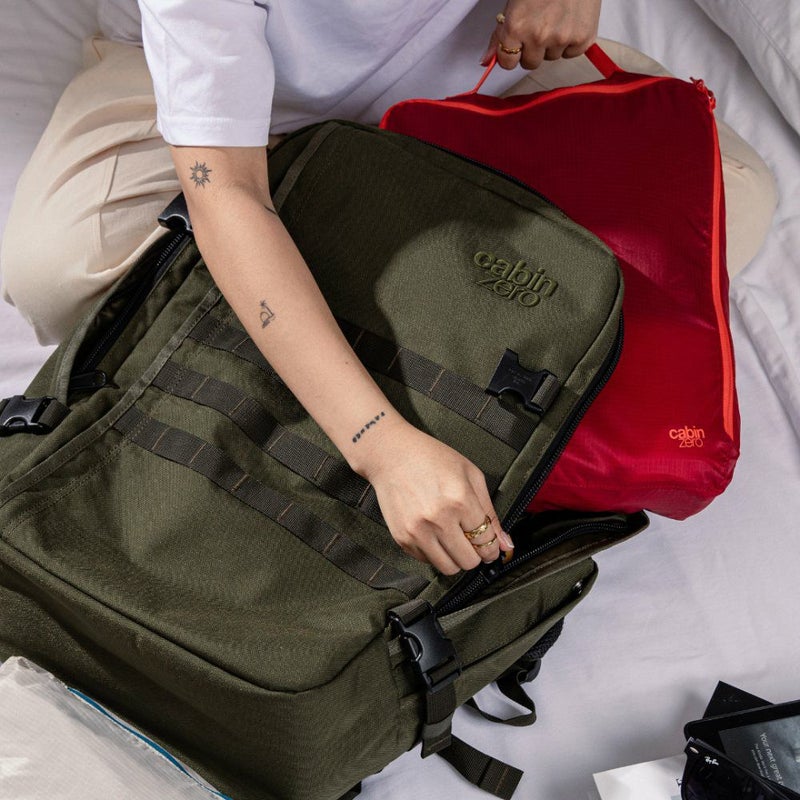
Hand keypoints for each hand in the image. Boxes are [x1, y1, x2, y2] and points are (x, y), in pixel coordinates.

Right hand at [359, 421, 513, 574]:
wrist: (391, 455)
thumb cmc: (433, 459)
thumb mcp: (471, 475)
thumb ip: (490, 512)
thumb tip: (506, 544)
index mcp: (460, 501)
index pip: (486, 542)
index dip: (492, 548)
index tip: (491, 548)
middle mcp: (439, 520)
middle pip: (469, 561)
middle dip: (475, 554)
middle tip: (471, 542)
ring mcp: (418, 531)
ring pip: (449, 568)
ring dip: (455, 558)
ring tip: (453, 540)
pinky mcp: (402, 538)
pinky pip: (427, 561)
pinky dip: (435, 553)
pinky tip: (434, 534)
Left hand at [481, 0, 601, 69]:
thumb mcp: (515, 3)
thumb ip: (500, 34)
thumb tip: (486, 61)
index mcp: (516, 26)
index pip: (508, 62)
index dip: (512, 53)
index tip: (517, 44)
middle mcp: (538, 37)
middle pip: (530, 63)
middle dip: (532, 49)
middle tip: (540, 25)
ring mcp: (562, 39)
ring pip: (551, 57)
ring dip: (552, 44)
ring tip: (558, 17)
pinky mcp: (583, 38)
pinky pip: (571, 53)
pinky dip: (572, 41)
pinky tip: (571, 20)